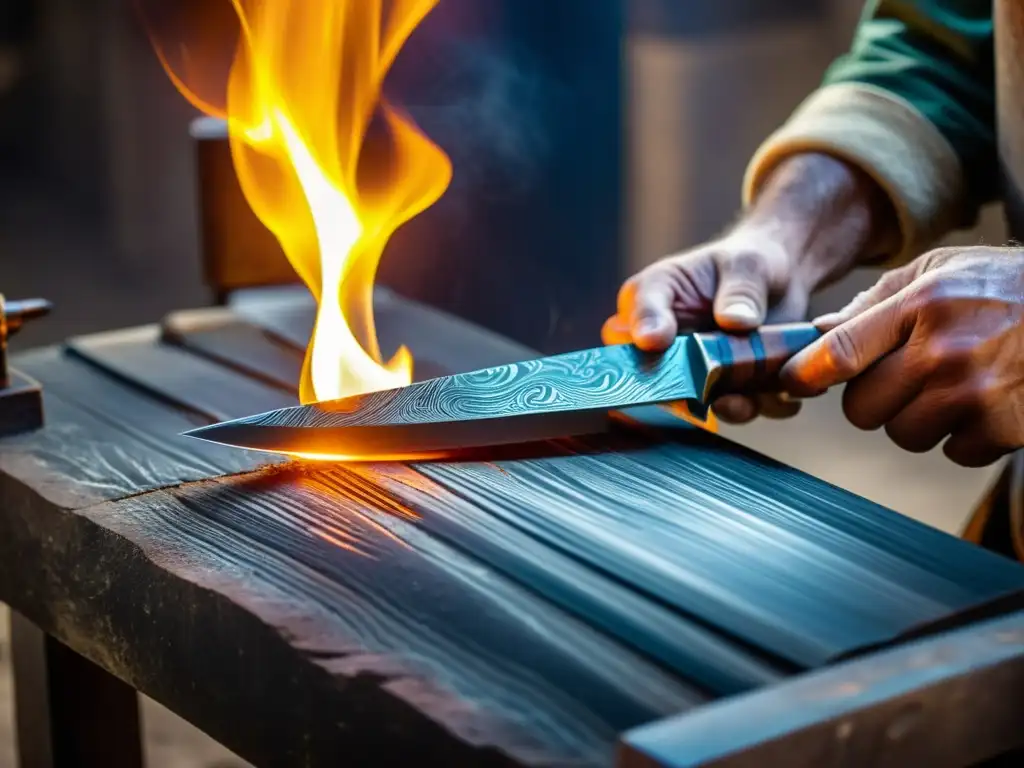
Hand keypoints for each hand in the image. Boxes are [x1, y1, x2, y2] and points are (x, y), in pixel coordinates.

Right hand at [602, 228, 809, 422]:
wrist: (782, 282)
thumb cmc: (748, 263)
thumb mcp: (746, 262)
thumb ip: (739, 289)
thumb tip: (734, 322)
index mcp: (651, 307)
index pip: (622, 333)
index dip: (634, 341)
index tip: (656, 341)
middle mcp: (667, 349)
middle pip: (657, 380)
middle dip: (682, 391)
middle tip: (705, 390)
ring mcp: (699, 375)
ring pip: (702, 404)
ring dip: (728, 405)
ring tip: (749, 400)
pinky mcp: (733, 391)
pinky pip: (745, 407)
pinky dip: (764, 404)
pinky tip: (781, 394)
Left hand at [782, 246, 1023, 466]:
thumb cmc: (1005, 287)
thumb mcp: (941, 270)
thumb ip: (877, 300)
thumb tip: (818, 333)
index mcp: (921, 305)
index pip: (840, 351)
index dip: (805, 374)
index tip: (791, 383)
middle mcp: (942, 351)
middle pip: (862, 410)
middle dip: (875, 400)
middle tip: (907, 377)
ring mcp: (974, 393)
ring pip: (904, 434)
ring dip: (920, 419)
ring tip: (955, 384)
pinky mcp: (1004, 427)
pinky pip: (953, 451)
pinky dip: (965, 436)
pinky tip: (987, 402)